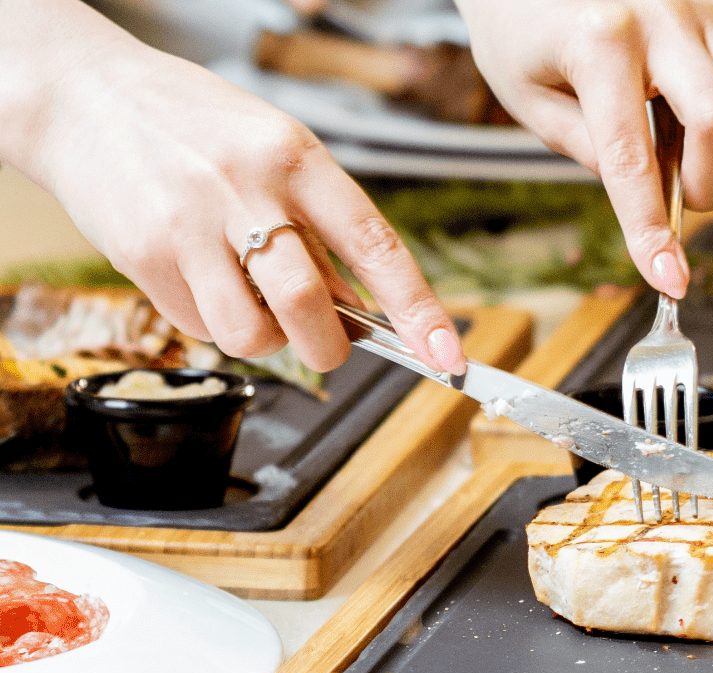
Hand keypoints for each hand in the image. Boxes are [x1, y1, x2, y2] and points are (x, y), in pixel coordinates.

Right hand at [0, 2, 464, 375]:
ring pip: (252, 333)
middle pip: (309, 306)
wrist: (83, 97)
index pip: (375, 244)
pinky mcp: (143, 256)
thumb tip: (362, 309)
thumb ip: (319, 226)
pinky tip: (203, 277)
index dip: (418, 309)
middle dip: (329, 345)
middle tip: (328, 342)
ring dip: (266, 340)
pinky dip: (214, 320)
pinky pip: (200, 325)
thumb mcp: (275, 151)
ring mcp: (188, 225)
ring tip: (253, 298)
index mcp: (295, 157)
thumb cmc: (193, 125)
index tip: (445, 354)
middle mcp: (244, 189)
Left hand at [456, 0, 712, 298]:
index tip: (669, 278)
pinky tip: (681, 104)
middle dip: (706, 184)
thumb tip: (648, 194)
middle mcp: (660, 13)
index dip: (652, 227)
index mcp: (599, 41)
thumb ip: (590, 151)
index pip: (634, 157)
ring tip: (672, 140)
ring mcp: (700, 3)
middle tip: (678, 200)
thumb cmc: (521, 26)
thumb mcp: (527, 98)